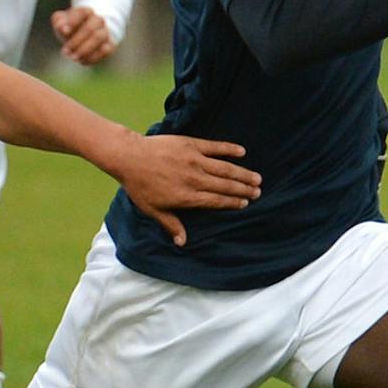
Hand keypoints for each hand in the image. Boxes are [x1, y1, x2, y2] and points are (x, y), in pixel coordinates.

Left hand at [51, 6, 116, 64]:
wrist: (83, 37)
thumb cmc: (70, 28)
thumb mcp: (60, 23)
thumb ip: (59, 22)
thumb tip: (63, 29)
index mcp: (86, 12)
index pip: (82, 12)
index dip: (73, 21)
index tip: (64, 31)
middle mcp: (98, 20)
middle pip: (90, 28)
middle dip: (76, 41)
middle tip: (65, 52)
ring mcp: (105, 32)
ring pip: (99, 38)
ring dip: (85, 49)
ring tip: (73, 57)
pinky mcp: (110, 45)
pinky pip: (105, 50)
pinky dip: (93, 57)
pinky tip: (82, 60)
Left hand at [112, 134, 259, 246]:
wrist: (129, 157)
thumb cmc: (139, 186)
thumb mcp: (153, 210)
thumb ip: (170, 225)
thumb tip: (182, 242)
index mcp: (186, 196)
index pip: (216, 201)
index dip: (232, 202)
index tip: (245, 203)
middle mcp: (194, 179)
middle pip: (225, 185)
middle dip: (243, 189)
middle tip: (258, 191)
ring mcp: (194, 160)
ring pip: (225, 168)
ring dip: (242, 173)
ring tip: (256, 178)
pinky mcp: (191, 144)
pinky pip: (215, 147)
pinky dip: (229, 149)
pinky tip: (242, 151)